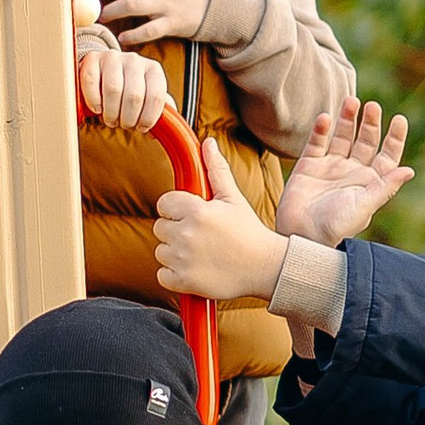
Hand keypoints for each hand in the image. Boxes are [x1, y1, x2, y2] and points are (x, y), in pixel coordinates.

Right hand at [76, 39, 170, 134]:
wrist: (104, 69)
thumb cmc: (129, 87)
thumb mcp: (148, 95)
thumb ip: (161, 108)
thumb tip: (168, 125)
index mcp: (154, 69)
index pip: (156, 97)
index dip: (148, 118)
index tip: (141, 128)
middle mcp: (135, 60)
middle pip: (134, 96)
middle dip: (128, 119)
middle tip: (123, 124)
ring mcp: (113, 58)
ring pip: (113, 90)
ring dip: (111, 113)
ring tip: (110, 119)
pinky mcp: (92, 59)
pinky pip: (92, 82)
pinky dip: (94, 100)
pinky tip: (97, 108)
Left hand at [154, 138, 284, 298]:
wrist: (264, 268)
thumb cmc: (249, 232)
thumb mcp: (233, 198)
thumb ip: (216, 170)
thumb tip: (208, 143)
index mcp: (197, 211)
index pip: (164, 203)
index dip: (176, 208)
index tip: (191, 215)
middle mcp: (186, 234)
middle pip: (160, 227)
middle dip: (176, 230)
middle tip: (200, 235)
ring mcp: (183, 259)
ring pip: (160, 251)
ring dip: (175, 252)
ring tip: (201, 252)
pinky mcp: (183, 281)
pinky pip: (162, 275)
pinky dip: (174, 275)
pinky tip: (195, 268)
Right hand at [276, 101, 411, 247]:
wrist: (301, 236)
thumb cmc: (336, 226)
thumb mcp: (364, 205)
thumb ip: (385, 186)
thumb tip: (409, 170)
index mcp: (370, 183)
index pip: (387, 156)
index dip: (394, 138)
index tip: (398, 119)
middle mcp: (352, 173)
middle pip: (365, 141)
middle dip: (370, 123)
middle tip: (371, 106)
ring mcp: (330, 168)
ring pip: (342, 137)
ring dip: (347, 120)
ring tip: (351, 101)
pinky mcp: (309, 167)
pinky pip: (317, 143)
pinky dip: (321, 130)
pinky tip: (325, 118)